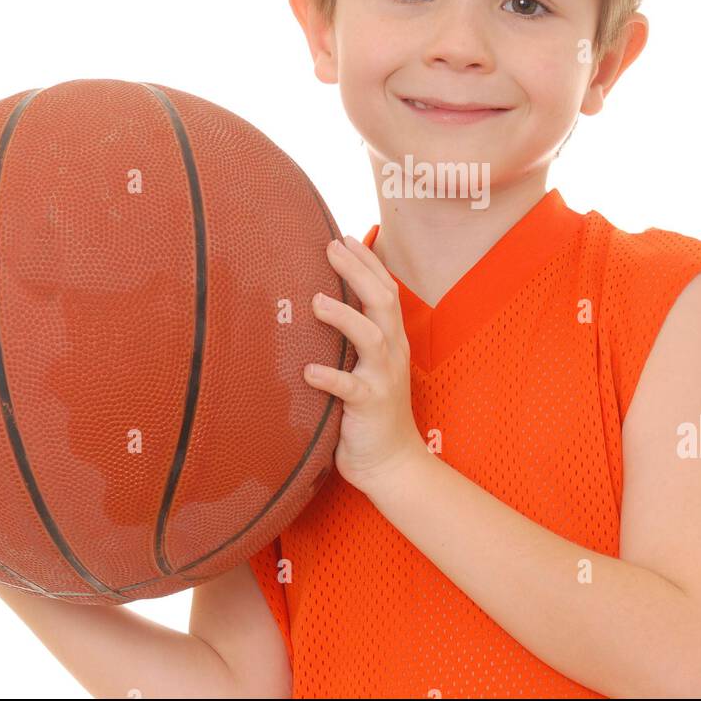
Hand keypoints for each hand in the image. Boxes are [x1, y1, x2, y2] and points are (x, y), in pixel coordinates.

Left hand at [303, 234, 426, 495]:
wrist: (391, 463)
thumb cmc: (371, 413)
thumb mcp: (367, 368)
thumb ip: (353, 339)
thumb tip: (320, 304)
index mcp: (392, 341)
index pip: (386, 291)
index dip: (368, 263)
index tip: (345, 238)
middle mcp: (392, 354)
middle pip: (382, 302)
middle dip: (358, 272)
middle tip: (331, 247)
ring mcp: (383, 379)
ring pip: (372, 338)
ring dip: (344, 317)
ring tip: (317, 301)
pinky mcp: (370, 407)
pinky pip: (351, 389)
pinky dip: (330, 377)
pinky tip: (308, 371)